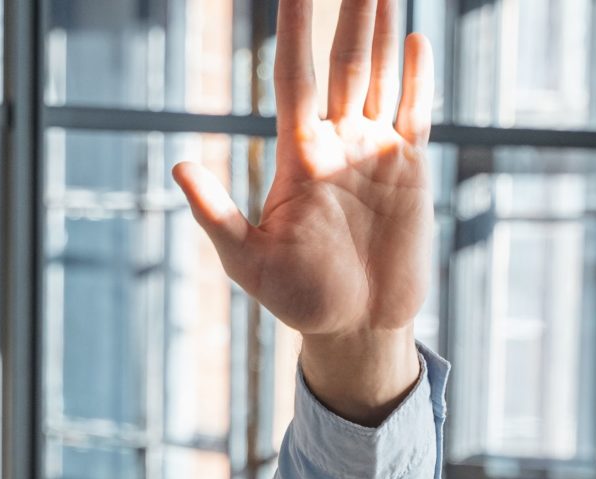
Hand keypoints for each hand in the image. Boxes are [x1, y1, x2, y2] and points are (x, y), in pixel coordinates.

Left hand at [172, 0, 434, 422]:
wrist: (357, 328)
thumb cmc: (299, 300)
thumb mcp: (249, 262)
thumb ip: (216, 216)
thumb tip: (179, 167)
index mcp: (300, 156)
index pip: (296, 76)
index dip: (294, 29)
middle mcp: (338, 143)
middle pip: (344, 62)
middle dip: (347, 10)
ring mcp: (375, 152)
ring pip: (379, 75)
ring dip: (381, 27)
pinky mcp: (410, 171)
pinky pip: (415, 111)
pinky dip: (416, 76)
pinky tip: (414, 37)